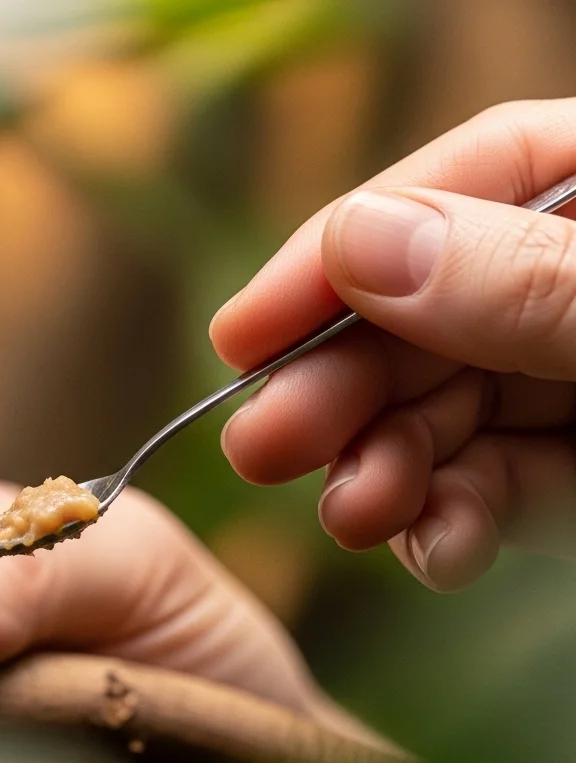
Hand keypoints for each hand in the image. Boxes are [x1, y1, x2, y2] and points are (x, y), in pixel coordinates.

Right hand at [211, 97, 575, 591]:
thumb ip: (525, 278)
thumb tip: (362, 244)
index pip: (458, 187)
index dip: (336, 257)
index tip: (244, 331)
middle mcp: (574, 287)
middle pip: (427, 318)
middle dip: (341, 390)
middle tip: (263, 447)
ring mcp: (575, 384)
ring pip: (443, 416)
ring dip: (386, 472)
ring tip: (358, 515)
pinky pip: (492, 495)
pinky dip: (452, 529)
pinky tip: (436, 550)